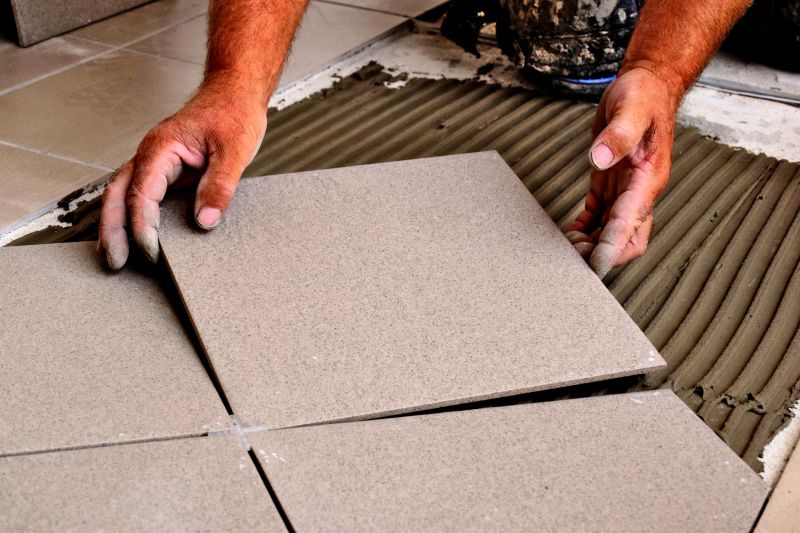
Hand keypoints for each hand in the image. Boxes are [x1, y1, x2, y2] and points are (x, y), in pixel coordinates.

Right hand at [98, 80, 266, 268]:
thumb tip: (205, 221)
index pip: (142, 193)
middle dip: (112, 230)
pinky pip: (140, 194)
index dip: (142, 226)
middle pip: (117, 195)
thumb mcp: (235, 151)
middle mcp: (152, 154)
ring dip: (115, 225)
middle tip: (115, 262)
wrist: (236, 93)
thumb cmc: (234, 114)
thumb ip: (219, 185)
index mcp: (162, 147)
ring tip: (114, 257)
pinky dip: (132, 216)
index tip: (151, 252)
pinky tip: (134, 236)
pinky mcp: (166, 170)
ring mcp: (156, 162)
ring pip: (122, 194)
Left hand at [562, 66, 679, 278]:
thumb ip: (618, 134)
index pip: (631, 223)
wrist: (646, 85)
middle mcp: (638, 190)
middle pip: (626, 238)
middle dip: (602, 253)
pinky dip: (585, 228)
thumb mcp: (632, 109)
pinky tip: (569, 232)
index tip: (595, 263)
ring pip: (610, 231)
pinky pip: (599, 216)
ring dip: (590, 243)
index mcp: (648, 178)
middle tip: (573, 257)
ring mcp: (625, 189)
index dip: (613, 247)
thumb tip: (600, 158)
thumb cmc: (644, 96)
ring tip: (565, 248)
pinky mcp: (610, 184)